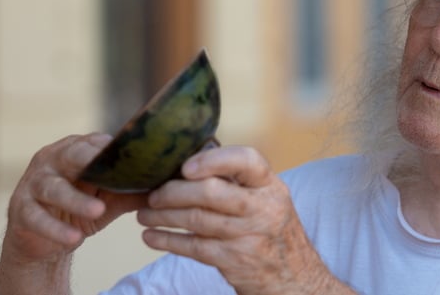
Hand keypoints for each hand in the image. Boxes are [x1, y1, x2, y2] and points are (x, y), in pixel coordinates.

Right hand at [1, 133, 146, 263]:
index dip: (115, 151)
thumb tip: (168, 187)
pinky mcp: (21, 209)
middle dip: (90, 161)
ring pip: (54, 188)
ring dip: (76, 200)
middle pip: (72, 156)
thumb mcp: (110, 199)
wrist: (47, 238)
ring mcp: (34, 182)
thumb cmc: (82, 207)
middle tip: (111, 172)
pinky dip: (56, 229)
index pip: (97, 143)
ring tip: (98, 211)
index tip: (139, 157)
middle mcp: (53, 159)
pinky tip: (74, 238)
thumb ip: (133, 192)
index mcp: (77, 149)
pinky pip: (37, 218)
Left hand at [137, 146, 348, 294]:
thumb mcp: (270, 201)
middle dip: (174, 191)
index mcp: (271, 186)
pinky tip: (152, 237)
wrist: (295, 280)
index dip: (214, 160)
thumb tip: (192, 163)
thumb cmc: (273, 234)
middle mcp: (263, 208)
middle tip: (153, 193)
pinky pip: (194, 247)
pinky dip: (168, 240)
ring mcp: (249, 236)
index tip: (186, 165)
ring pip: (197, 219)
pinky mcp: (234, 260)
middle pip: (212, 192)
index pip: (247, 160)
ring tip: (144, 213)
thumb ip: (241, 183)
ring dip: (163, 216)